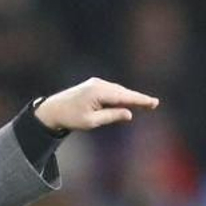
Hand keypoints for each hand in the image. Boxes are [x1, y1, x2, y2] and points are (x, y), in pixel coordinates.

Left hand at [35, 78, 158, 131]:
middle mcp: (99, 84)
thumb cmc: (70, 118)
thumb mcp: (91, 122)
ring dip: (129, 97)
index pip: (124, 97)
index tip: (154, 103)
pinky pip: (111, 91)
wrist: (52, 110)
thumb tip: (129, 113)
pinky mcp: (93, 85)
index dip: (140, 100)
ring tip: (144, 104)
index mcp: (99, 92)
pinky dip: (120, 96)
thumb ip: (111, 116)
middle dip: (138, 98)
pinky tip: (127, 102)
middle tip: (154, 105)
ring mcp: (96, 83)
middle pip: (123, 92)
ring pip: (118, 91)